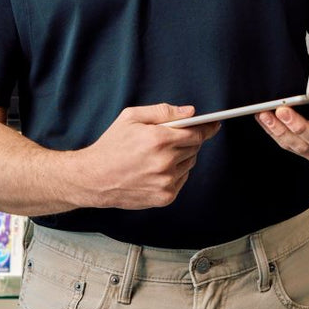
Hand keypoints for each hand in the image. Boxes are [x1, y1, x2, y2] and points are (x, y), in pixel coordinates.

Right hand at [80, 104, 220, 208]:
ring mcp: (166, 182)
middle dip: (189, 140)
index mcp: (158, 139)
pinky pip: (182, 179)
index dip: (206, 128)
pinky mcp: (165, 196)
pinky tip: (157, 168)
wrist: (94, 178)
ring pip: (189, 163)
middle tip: (174, 138)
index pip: (196, 133)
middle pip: (194, 147)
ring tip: (160, 154)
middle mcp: (165, 162)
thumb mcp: (131, 117)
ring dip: (182, 156)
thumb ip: (163, 111)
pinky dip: (176, 172)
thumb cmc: (112, 145)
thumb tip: (190, 112)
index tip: (214, 125)